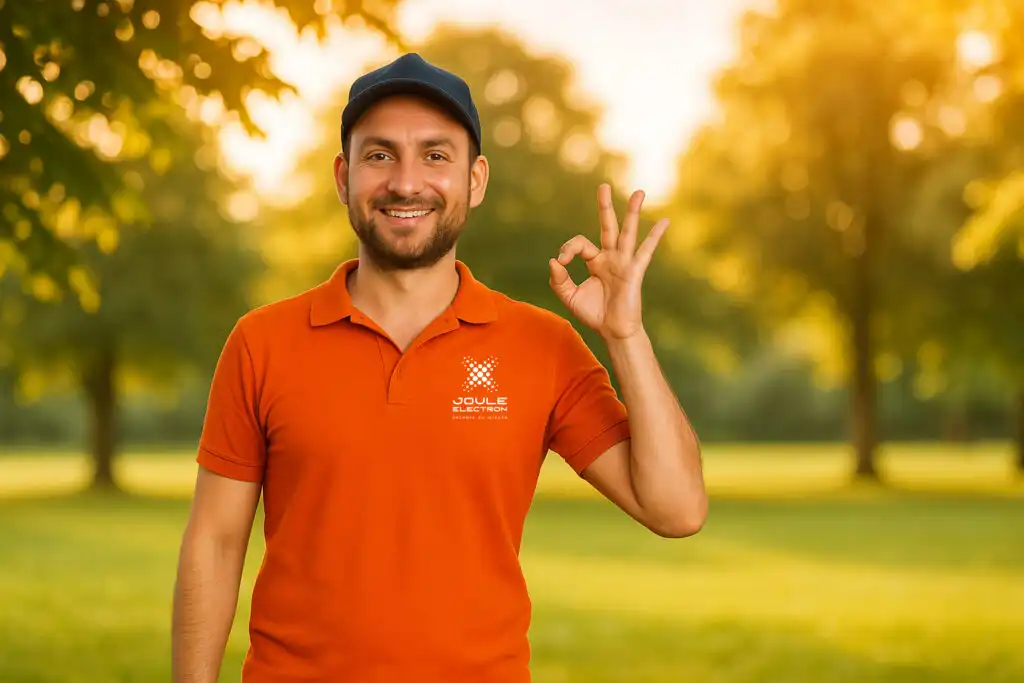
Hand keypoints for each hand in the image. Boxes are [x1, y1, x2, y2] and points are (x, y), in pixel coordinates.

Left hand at [548, 183, 668, 339]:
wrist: (614, 332)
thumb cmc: (594, 314)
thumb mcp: (570, 297)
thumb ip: (559, 280)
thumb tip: (553, 261)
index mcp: (596, 261)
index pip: (580, 244)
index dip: (567, 249)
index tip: (560, 262)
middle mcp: (611, 257)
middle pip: (608, 227)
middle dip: (605, 207)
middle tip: (602, 186)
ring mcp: (624, 263)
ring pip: (628, 233)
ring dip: (632, 212)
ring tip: (639, 192)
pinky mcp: (634, 272)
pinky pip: (645, 252)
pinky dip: (655, 237)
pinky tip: (664, 222)